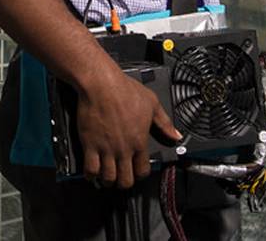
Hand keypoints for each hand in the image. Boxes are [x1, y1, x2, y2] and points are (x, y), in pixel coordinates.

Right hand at [75, 62, 181, 188]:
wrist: (101, 83)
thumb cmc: (124, 90)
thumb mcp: (152, 103)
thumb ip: (164, 123)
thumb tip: (176, 135)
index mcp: (139, 141)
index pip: (143, 171)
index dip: (140, 175)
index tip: (136, 172)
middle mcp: (124, 149)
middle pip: (125, 180)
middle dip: (123, 182)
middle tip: (120, 178)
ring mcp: (106, 148)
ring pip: (108, 178)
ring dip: (107, 180)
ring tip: (106, 177)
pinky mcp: (90, 144)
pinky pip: (90, 169)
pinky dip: (91, 175)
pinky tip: (92, 172)